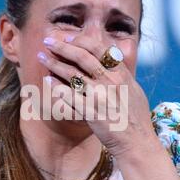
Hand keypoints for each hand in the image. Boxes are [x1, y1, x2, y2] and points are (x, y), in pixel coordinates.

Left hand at [37, 36, 157, 159]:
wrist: (137, 141)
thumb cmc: (136, 118)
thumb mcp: (134, 89)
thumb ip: (121, 73)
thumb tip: (113, 59)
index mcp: (122, 73)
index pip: (99, 48)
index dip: (80, 40)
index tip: (67, 38)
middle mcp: (111, 81)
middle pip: (82, 56)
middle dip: (61, 46)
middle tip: (47, 41)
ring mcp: (100, 96)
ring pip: (72, 74)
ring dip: (54, 64)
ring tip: (42, 58)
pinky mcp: (91, 112)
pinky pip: (69, 96)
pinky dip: (56, 87)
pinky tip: (47, 81)